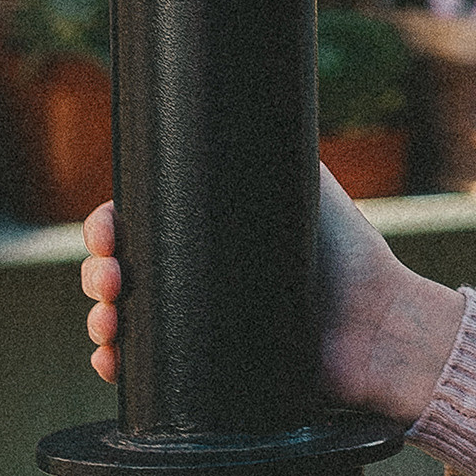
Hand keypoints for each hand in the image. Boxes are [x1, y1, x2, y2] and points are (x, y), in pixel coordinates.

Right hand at [80, 166, 467, 420]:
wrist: (377, 327)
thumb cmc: (350, 256)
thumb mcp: (308, 188)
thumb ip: (273, 151)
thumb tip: (238, 101)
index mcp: (208, 239)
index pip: (139, 228)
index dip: (107, 229)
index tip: (106, 234)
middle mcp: (197, 281)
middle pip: (120, 274)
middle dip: (97, 274)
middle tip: (110, 277)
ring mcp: (200, 328)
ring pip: (124, 322)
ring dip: (100, 322)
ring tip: (110, 324)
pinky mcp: (208, 374)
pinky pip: (149, 374)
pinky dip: (119, 367)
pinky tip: (111, 362)